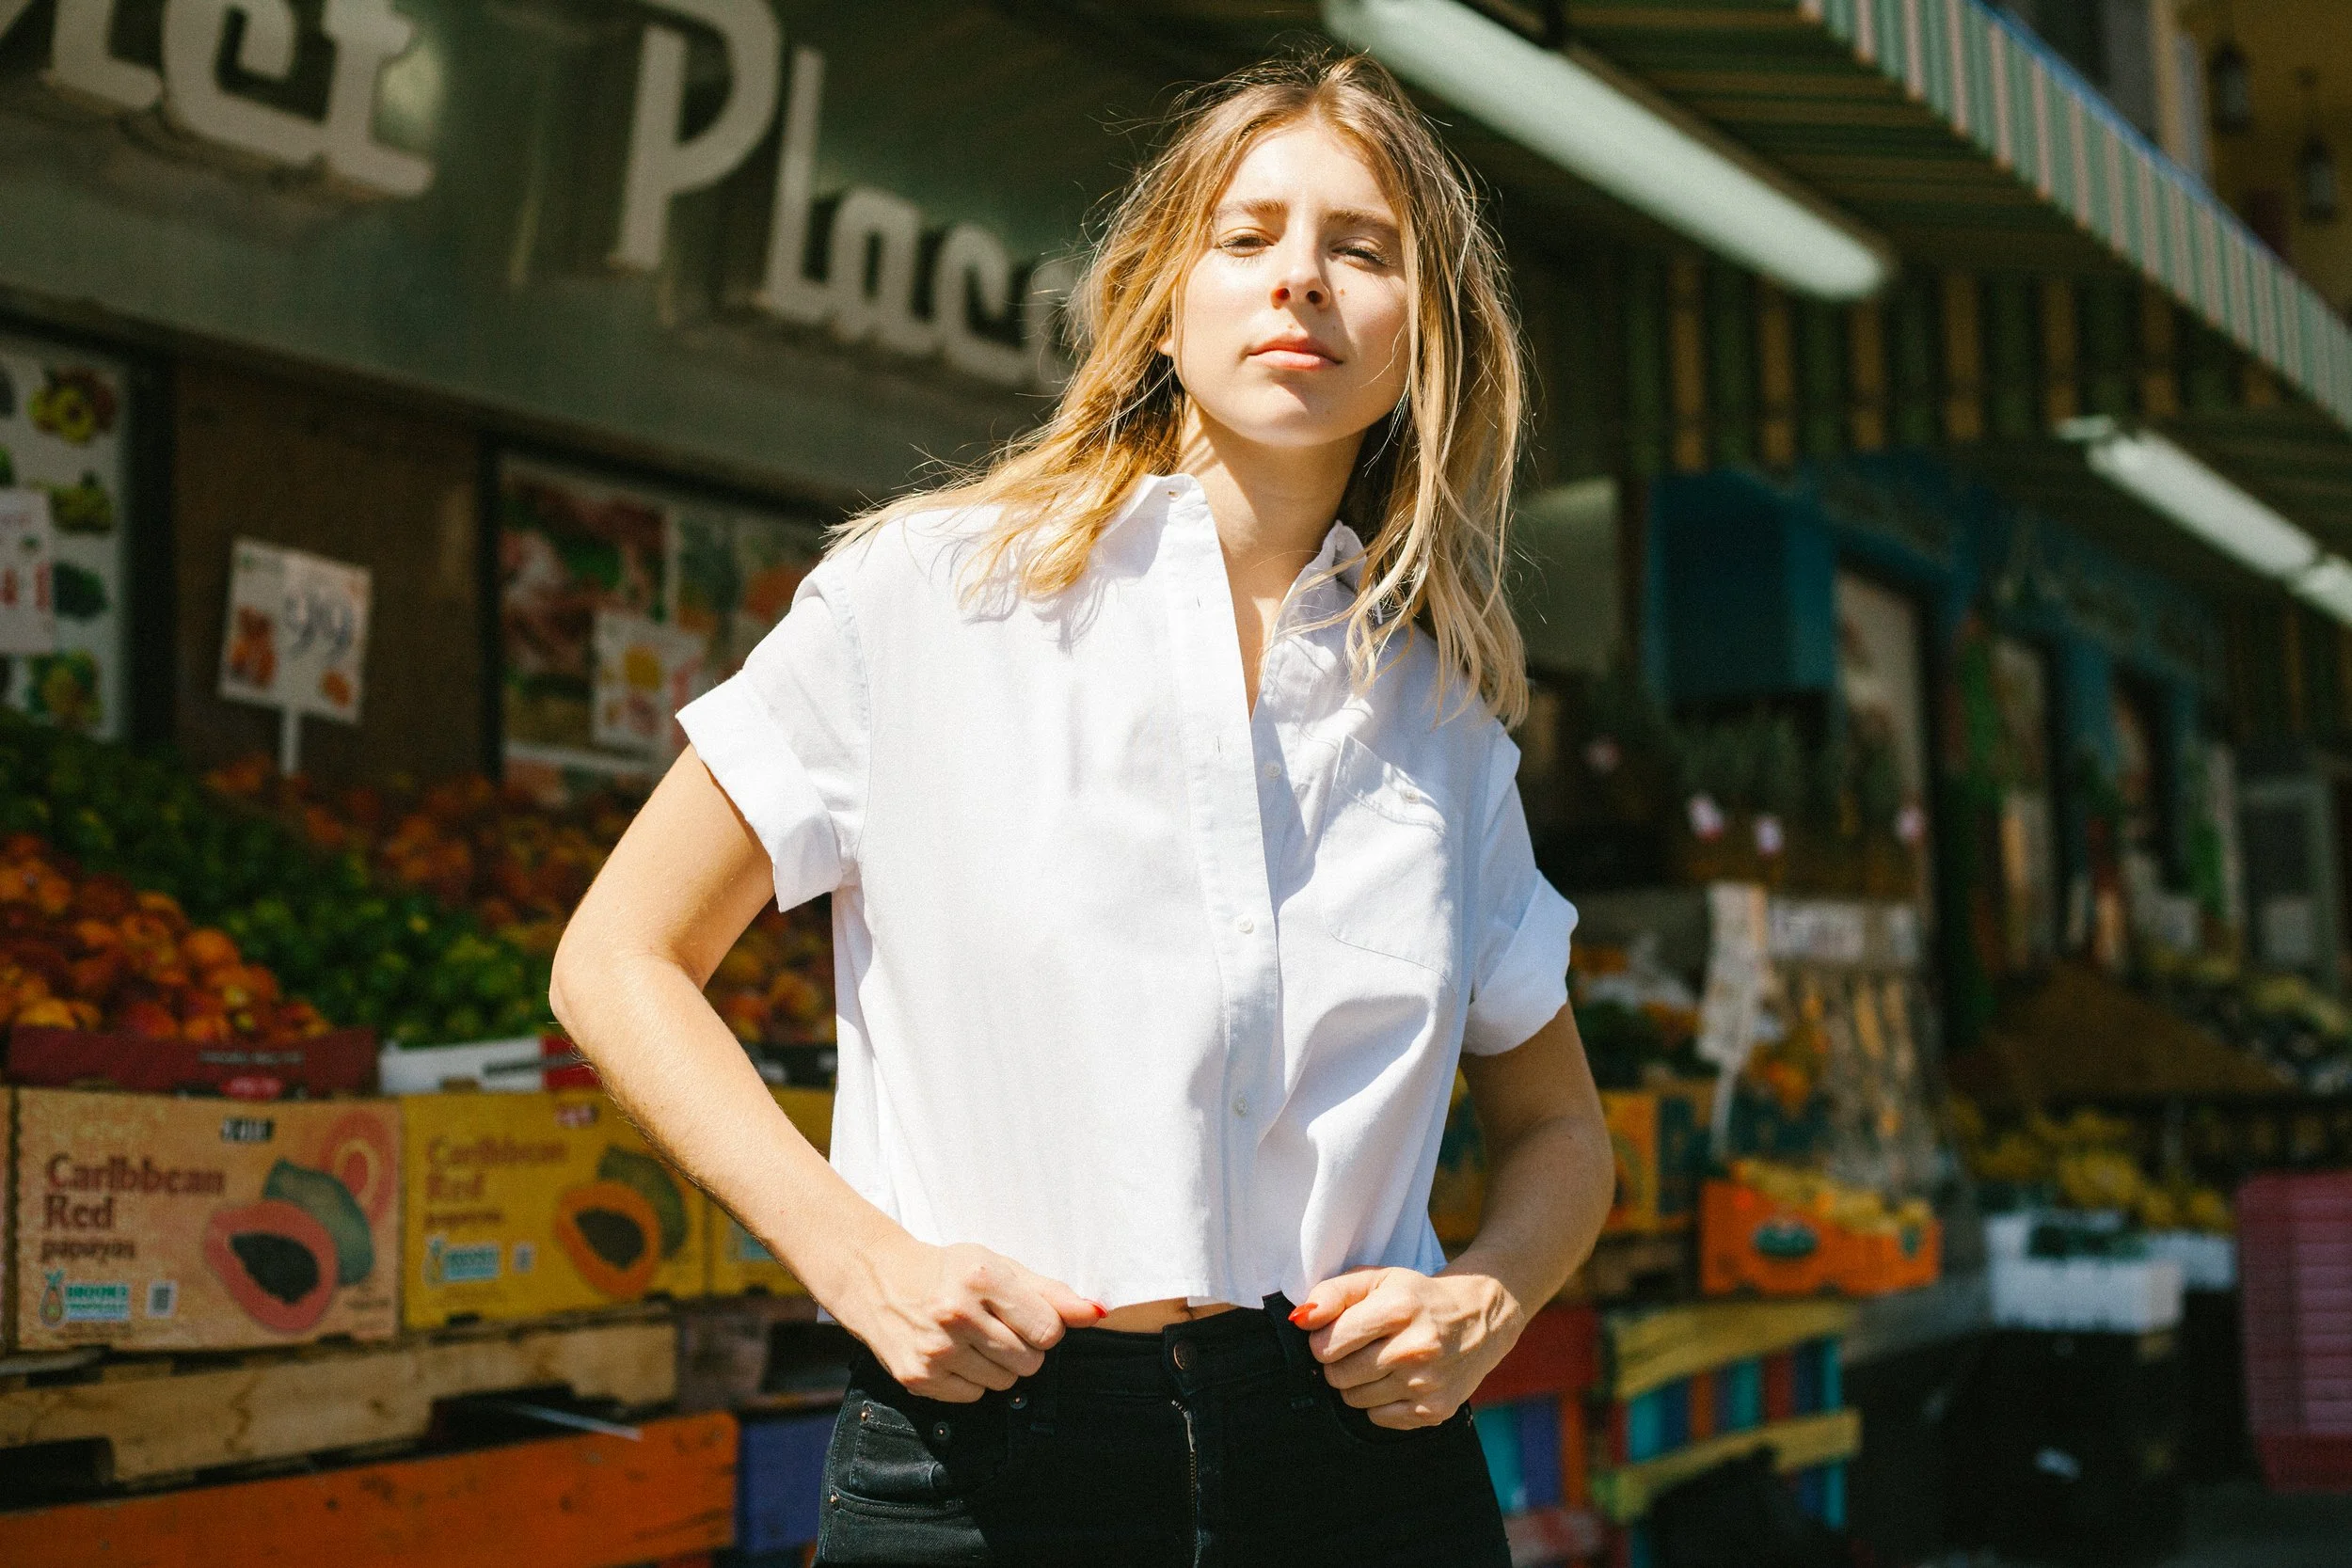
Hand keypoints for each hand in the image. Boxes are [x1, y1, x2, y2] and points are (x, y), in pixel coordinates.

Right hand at [840, 1237, 1105, 1401]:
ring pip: (1004, 1384)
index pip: (1048, 1330)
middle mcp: (956, 1313)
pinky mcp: (917, 1377)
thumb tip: (1097, 1313)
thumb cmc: (951, 1272)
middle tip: (996, 1328)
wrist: (880, 1281)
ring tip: (974, 1341)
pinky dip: (971, 1381)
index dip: (1043, 1328)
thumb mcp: (1001, 1268)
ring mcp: (935, 1349)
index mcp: (982, 1277)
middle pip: (1029, 1362)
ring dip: (998, 1367)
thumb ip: (1052, 1292)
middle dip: (1022, 1349)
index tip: (1025, 1317)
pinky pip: (973, 1397)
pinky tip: (954, 1355)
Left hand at [1290, 1266, 1522, 1429]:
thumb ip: (1333, 1292)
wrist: (1480, 1318)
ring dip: (1357, 1382)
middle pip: (1338, 1375)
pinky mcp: (1434, 1411)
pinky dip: (1379, 1402)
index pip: (1328, 1344)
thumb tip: (1301, 1319)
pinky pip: (1377, 1418)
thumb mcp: (1378, 1279)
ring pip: (1354, 1400)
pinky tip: (1397, 1379)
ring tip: (1380, 1361)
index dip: (1323, 1339)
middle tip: (1359, 1347)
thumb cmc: (1418, 1297)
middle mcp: (1415, 1350)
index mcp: (1399, 1310)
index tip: (1336, 1332)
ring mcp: (1427, 1384)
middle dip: (1338, 1362)